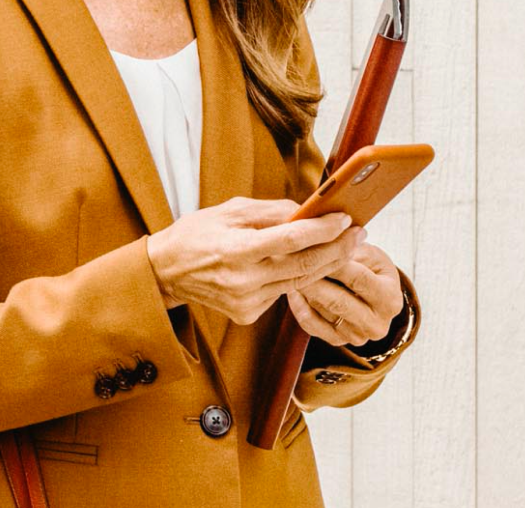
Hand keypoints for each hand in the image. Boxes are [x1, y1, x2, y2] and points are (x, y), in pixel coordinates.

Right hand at [144, 196, 365, 325]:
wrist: (166, 271)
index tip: (345, 218)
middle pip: (304, 266)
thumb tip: (307, 210)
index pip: (291, 240)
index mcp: (235, 250)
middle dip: (337, 248)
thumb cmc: (196, 233)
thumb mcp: (229, 210)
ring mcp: (247, 302)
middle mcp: (243, 281)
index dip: (323, 230)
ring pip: (300, 282)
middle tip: (359, 232)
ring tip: (346, 244)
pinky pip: (283, 292)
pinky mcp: (248, 314)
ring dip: (327, 263)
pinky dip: (300, 276)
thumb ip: (270, 211)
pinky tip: (312, 262)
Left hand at [284, 241, 402, 347]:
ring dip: (303, 288)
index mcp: (390, 300)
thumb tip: (330, 237)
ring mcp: (356, 336)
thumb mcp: (371, 254)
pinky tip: (291, 286)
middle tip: (291, 258)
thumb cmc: (370, 268)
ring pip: (321, 310)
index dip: (335, 261)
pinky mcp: (337, 341)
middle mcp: (376, 324)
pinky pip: (310, 323)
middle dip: (314, 277)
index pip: (359, 279)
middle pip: (338, 300)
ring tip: (288, 268)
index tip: (313, 244)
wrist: (371, 296)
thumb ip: (353, 249)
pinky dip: (298, 304)